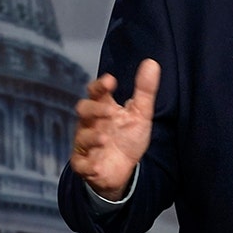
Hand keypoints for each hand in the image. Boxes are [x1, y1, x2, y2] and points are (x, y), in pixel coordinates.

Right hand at [69, 59, 160, 200]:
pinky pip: (81, 164)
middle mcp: (91, 123)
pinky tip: (97, 165)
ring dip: (92, 137)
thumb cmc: (128, 138)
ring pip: (81, 137)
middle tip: (110, 112)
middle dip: (94, 109)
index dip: (100, 85)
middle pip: (83, 109)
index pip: (96, 92)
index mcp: (103, 108)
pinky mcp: (84, 165)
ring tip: (105, 138)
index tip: (110, 80)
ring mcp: (85, 144)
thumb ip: (145, 90)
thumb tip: (152, 63)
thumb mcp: (141, 114)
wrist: (124, 170)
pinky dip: (88, 165)